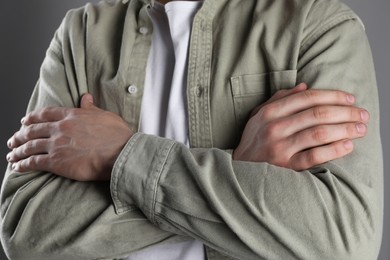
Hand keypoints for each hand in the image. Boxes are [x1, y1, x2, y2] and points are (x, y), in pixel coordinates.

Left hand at [6, 94, 132, 180]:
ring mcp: (56, 144)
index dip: (32, 118)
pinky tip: (17, 167)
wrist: (120, 154)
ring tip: (11, 155)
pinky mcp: (56, 162)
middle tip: (13, 140)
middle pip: (33, 130)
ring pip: (29, 146)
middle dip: (20, 135)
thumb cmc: (118, 136)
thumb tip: (86, 97)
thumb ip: (91, 108)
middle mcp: (60, 128)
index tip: (24, 121)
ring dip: (18, 151)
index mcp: (72, 115)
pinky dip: (23, 164)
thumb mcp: (106, 116)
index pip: (46, 114)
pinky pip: (33, 162)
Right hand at [233, 83, 369, 169]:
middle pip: (317, 114)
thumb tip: (305, 86)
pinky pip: (315, 156)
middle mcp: (275, 127)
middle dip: (345, 112)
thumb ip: (281, 98)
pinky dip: (334, 150)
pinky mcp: (286, 166)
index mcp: (270, 111)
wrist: (239, 166)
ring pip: (319, 133)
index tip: (350, 99)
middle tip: (362, 114)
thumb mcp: (260, 113)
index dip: (333, 96)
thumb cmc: (254, 137)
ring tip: (361, 128)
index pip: (307, 98)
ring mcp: (280, 147)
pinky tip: (348, 145)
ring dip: (345, 129)